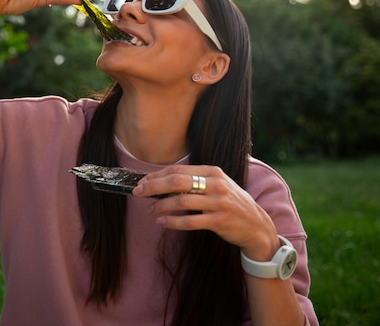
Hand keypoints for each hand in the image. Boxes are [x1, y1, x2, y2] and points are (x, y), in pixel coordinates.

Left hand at [132, 164, 279, 260]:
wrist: (257, 225)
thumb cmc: (231, 203)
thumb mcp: (217, 185)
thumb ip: (195, 181)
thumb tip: (162, 181)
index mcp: (213, 172)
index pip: (178, 170)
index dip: (157, 176)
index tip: (142, 182)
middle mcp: (216, 185)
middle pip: (177, 181)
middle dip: (153, 186)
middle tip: (138, 192)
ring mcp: (219, 203)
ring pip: (181, 201)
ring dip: (161, 206)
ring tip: (150, 211)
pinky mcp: (219, 221)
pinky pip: (190, 221)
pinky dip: (173, 222)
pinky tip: (162, 222)